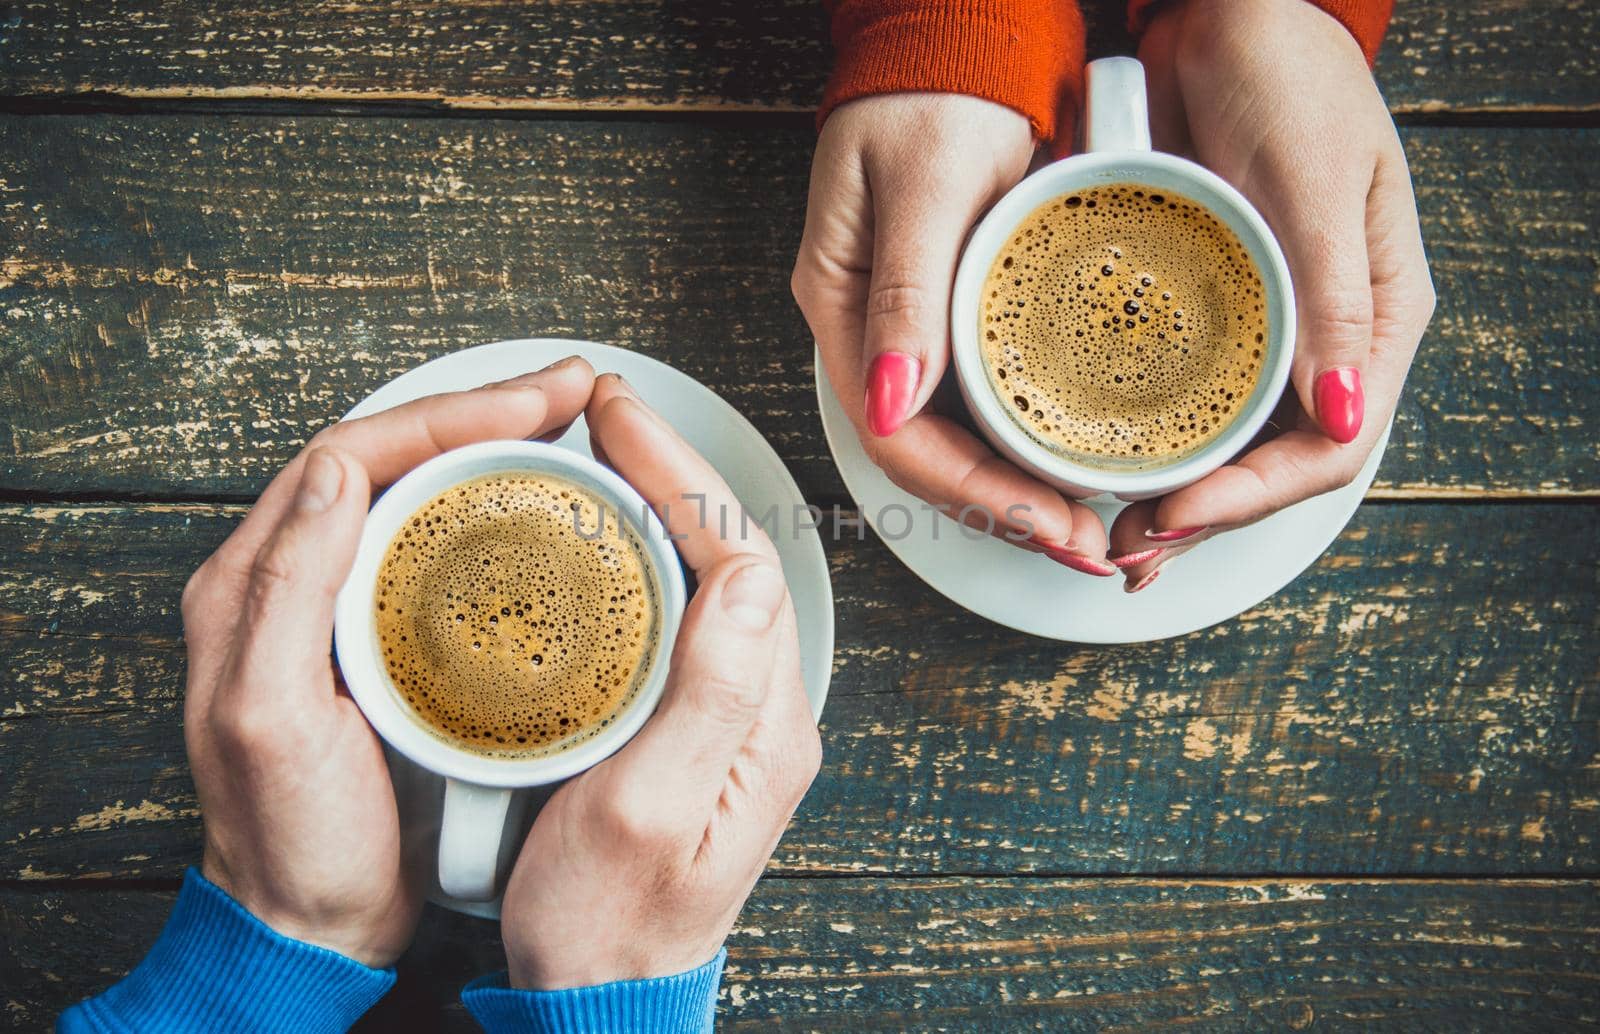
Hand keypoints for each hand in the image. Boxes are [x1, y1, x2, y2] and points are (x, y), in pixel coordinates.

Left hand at [181, 356, 597, 966]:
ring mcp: (341, 608)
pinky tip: (539, 508)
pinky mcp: (384, 642)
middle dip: (482, 411)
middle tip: (570, 390)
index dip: (448, 415)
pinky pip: (437, 547)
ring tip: (566, 425)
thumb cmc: (290, 838)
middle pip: (392, 458)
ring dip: (491, 447)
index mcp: (252, 585)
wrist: (309, 923)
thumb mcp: (272, 717)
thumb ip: (288, 590)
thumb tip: (338, 471)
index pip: (354, 456)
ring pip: (418, 492)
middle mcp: (292, 580)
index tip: (534, 402)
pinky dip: (491, 509)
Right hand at [500, 374, 822, 988]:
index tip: (615, 419)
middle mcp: (760, 715)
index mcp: (762, 725)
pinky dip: (640, 559)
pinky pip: (679, 618)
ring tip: (599, 454)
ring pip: (705, 579)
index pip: (737, 561)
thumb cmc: (609, 927)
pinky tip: (599, 543)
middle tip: (600, 412)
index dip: (678, 476)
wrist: (597, 1004)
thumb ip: (709, 694)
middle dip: (669, 470)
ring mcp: (729, 724)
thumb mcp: (648, 812)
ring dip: (658, 505)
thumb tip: (750, 575)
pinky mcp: (691, 734)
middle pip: (728, 556)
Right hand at [793, 93, 1114, 574]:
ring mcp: (906, 328)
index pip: (895, 435)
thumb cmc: (940, 90)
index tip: (1050, 520)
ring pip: (951, 439)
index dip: (974, 493)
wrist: (962, 37)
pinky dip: (1022, 444)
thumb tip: (894, 402)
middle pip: (925, 454)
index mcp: (843, 304)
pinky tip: (1066, 463)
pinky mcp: (947, 315)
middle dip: (1003, 509)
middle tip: (1086, 541)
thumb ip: (909, 293)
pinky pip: (977, 403)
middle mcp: (868, 330)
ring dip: (1016, 490)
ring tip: (1087, 522)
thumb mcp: (928, 182)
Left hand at [1109, 0, 1435, 590]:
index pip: (1331, 445)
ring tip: (1111, 537)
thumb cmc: (1284, 76)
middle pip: (1275, 463)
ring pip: (1229, 443)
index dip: (1252, 497)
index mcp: (1377, 318)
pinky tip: (1103, 469)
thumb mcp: (1312, 184)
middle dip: (1205, 517)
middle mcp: (1326, 338)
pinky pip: (1186, 398)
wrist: (1223, 16)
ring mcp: (1268, 331)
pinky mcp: (1210, 315)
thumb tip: (1343, 418)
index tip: (1175, 514)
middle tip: (1126, 552)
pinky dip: (1150, 443)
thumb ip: (1331, 301)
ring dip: (1174, 496)